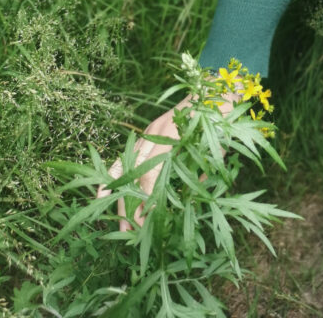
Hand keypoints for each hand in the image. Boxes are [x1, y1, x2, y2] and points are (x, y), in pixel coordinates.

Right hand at [96, 91, 238, 230]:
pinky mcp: (146, 133)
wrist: (214, 90)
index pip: (151, 174)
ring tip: (112, 220)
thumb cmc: (219, 121)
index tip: (147, 224)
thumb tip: (185, 205)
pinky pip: (125, 156)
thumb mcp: (216, 149)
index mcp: (172, 137)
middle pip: (133, 173)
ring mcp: (147, 132)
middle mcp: (154, 134)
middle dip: (128, 204)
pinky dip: (114, 176)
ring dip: (117, 194)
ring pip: (123, 165)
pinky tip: (103, 193)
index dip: (147, 200)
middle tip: (129, 233)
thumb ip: (199, 175)